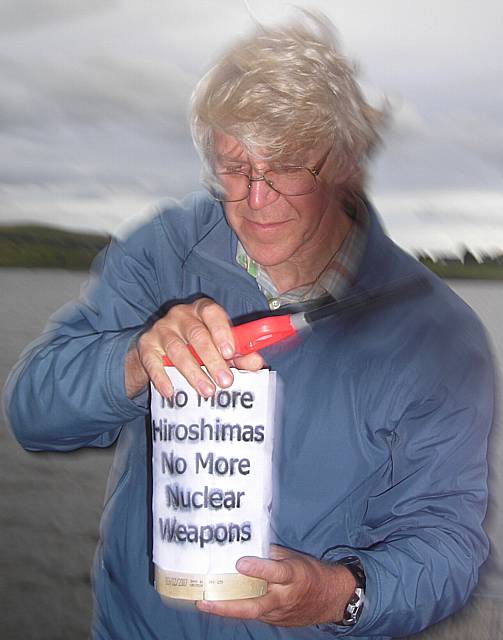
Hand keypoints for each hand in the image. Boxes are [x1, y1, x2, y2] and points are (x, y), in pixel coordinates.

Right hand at [125, 297, 263, 397]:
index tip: (230, 352)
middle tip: (225, 382)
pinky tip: (171, 392)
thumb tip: (257, 363)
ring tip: (207, 391)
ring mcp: (161, 329)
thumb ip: (237, 354)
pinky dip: (162, 378)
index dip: (222, 331)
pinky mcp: (146, 346)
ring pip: (177, 349)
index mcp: (202, 310)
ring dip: (193, 372)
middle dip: (213, 360)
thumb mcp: (217, 347)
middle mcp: (180, 315)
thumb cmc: (194, 346)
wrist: (156, 351)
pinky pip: (152, 362)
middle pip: (197, 335)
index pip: (212, 313)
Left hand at [196, 545, 355, 626]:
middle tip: (206, 600)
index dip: (258, 568)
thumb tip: (247, 543)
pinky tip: (221, 603)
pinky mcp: (276, 622)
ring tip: (204, 601)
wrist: (331, 599)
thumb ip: (271, 553)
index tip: (239, 563)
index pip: (275, 572)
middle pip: (254, 605)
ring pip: (250, 613)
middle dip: (228, 605)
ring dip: (227, 609)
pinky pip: (255, 615)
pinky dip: (238, 609)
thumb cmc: (311, 572)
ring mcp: (279, 613)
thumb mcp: (295, 557)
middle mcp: (285, 597)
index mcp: (293, 576)